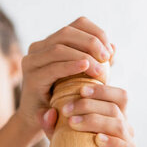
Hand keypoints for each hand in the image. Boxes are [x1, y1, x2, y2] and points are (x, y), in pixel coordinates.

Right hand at [18, 16, 113, 134]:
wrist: (40, 121)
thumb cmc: (63, 97)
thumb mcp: (83, 77)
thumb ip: (96, 62)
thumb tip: (114, 47)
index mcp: (51, 42)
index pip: (78, 24)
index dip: (96, 32)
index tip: (110, 51)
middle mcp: (38, 48)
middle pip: (67, 32)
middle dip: (91, 42)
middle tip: (107, 58)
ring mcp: (31, 62)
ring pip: (59, 47)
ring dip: (83, 55)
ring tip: (99, 69)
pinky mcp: (32, 79)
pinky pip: (53, 67)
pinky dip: (71, 66)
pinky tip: (86, 68)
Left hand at [53, 82, 135, 146]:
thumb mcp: (59, 134)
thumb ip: (51, 123)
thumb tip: (48, 113)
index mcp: (115, 114)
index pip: (118, 95)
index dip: (102, 90)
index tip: (81, 90)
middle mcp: (125, 125)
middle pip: (114, 108)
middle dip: (89, 106)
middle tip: (66, 110)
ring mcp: (128, 142)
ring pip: (118, 125)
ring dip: (95, 121)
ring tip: (73, 123)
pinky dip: (113, 143)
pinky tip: (98, 140)